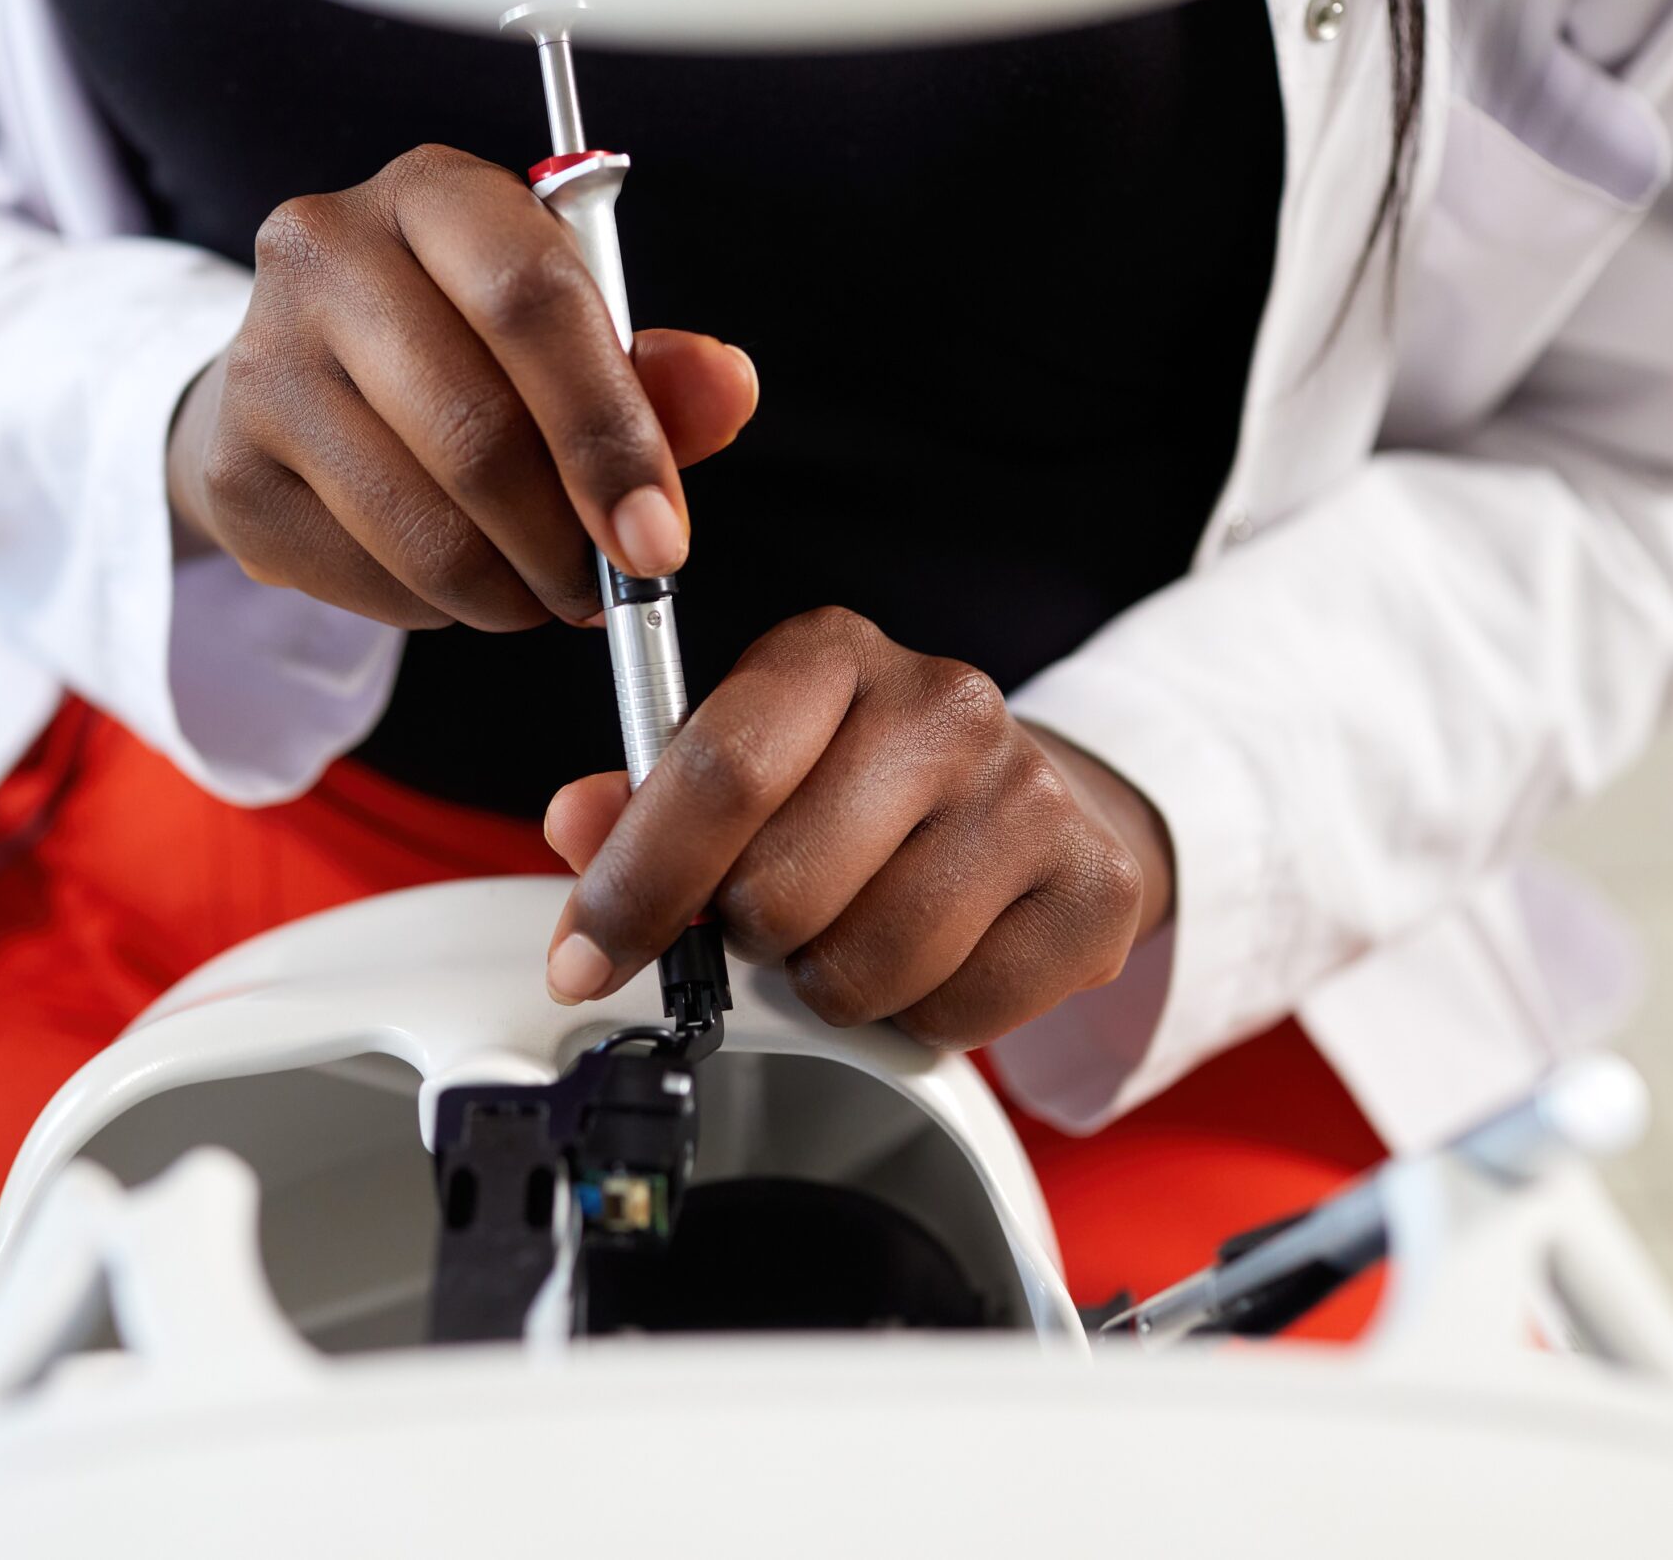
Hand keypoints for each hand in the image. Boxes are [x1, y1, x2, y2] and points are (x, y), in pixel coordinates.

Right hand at [168, 143, 758, 628]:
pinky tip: (456, 580)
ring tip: (543, 592)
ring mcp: (260, 360)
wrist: (307, 385)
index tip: (657, 540)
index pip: (532, 299)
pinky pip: (369, 580)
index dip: (608, 434)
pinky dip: (438, 608)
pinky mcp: (232, 469)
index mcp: (433, 193)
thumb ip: (656, 371)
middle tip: (606, 589)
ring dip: (510, 591)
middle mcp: (324, 252)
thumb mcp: (572, 337)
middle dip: (564, 540)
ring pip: (423, 526)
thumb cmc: (467, 349)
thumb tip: (727, 387)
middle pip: (476, 430)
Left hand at [540, 608, 1174, 1048]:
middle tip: (773, 921)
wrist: (1029, 803)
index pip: (720, 771)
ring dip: (833, 985)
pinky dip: (924, 1018)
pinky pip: (960, 1015)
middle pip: (782, 890)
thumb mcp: (743, 765)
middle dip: (751, 937)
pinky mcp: (1096, 886)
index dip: (636, 884)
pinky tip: (932, 961)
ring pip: (866, 968)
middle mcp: (944, 702)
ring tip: (854, 934)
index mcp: (832, 654)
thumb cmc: (863, 786)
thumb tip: (577, 823)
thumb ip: (647, 798)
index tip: (584, 960)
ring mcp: (1031, 792)